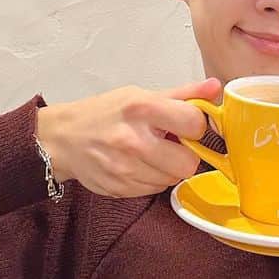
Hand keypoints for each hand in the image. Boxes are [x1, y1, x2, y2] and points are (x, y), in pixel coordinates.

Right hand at [36, 78, 221, 197]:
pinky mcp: (119, 188)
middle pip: (188, 163)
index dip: (196, 127)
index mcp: (142, 108)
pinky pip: (154, 190)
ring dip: (168, 168)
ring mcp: (125, 168)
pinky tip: (138, 165)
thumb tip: (215, 88)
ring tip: (151, 153)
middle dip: (185, 154)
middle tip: (171, 144)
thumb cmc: (104, 113)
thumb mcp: (140, 94)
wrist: (63, 138)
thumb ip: (182, 95)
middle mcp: (133, 139)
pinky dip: (152, 179)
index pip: (195, 124)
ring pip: (172, 179)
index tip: (187, 126)